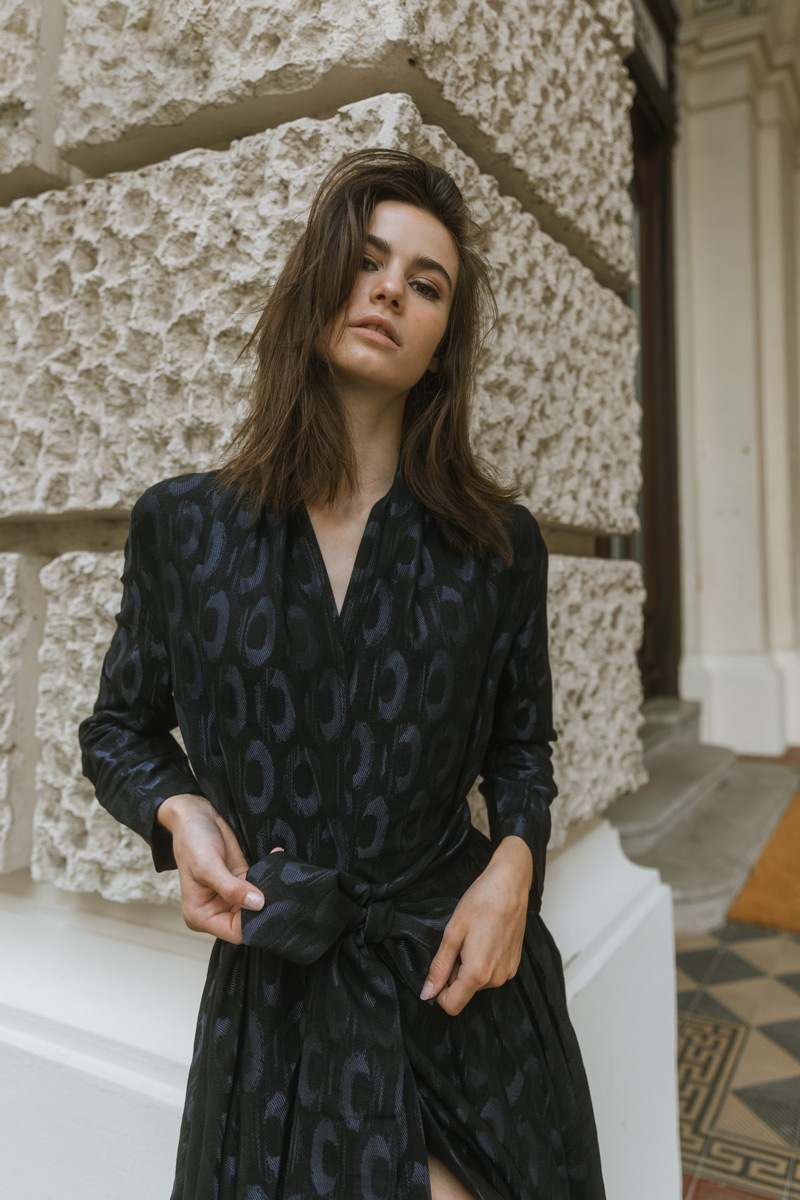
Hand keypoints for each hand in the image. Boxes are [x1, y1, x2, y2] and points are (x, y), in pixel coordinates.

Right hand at [158, 794, 282, 944]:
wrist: (195, 815)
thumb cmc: (192, 841)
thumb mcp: (208, 866)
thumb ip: (231, 888)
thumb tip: (258, 904)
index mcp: (201, 915)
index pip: (235, 932)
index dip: (253, 922)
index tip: (269, 904)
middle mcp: (216, 909)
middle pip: (249, 920)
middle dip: (265, 906)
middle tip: (280, 888)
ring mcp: (231, 896)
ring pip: (258, 904)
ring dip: (271, 890)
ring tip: (279, 873)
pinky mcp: (242, 880)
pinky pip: (261, 885)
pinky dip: (270, 874)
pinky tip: (277, 856)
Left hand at [419, 836, 532, 1014]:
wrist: (510, 885)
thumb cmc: (480, 903)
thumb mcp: (452, 934)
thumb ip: (439, 967)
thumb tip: (427, 993)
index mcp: (478, 974)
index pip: (451, 1005)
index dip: (439, 991)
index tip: (439, 967)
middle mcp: (496, 979)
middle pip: (464, 991)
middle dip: (455, 973)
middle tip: (459, 943)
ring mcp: (507, 973)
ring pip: (477, 982)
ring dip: (468, 966)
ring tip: (473, 938)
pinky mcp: (514, 964)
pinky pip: (491, 973)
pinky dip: (482, 961)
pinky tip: (485, 938)